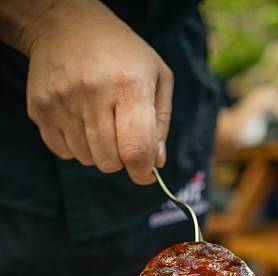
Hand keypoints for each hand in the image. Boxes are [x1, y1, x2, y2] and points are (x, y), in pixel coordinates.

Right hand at [25, 0, 172, 183]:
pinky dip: (76, 146)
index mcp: (129, 86)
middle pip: (110, 162)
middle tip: (121, 134)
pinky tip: (80, 119)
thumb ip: (160, 124)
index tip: (145, 172)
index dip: (143, 171)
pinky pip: (64, 152)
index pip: (135, 151)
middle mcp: (93, 94)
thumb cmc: (122, 55)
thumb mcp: (157, 77)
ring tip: (99, 119)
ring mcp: (62, 102)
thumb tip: (155, 163)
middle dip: (120, 158)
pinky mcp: (41, 109)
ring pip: (87, 160)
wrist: (66, 24)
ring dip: (98, 151)